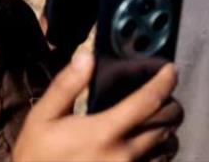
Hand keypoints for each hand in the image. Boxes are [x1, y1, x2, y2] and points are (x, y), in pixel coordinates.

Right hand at [13, 53, 182, 161]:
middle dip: (170, 104)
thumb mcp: (43, 118)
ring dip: (167, 129)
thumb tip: (87, 56)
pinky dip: (161, 151)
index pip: (148, 101)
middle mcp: (125, 154)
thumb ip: (66, 86)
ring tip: (158, 118)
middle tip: (164, 94)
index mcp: (104, 132)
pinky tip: (150, 144)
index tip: (170, 69)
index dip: (165, 81)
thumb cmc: (37, 155)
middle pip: (166, 123)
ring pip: (168, 146)